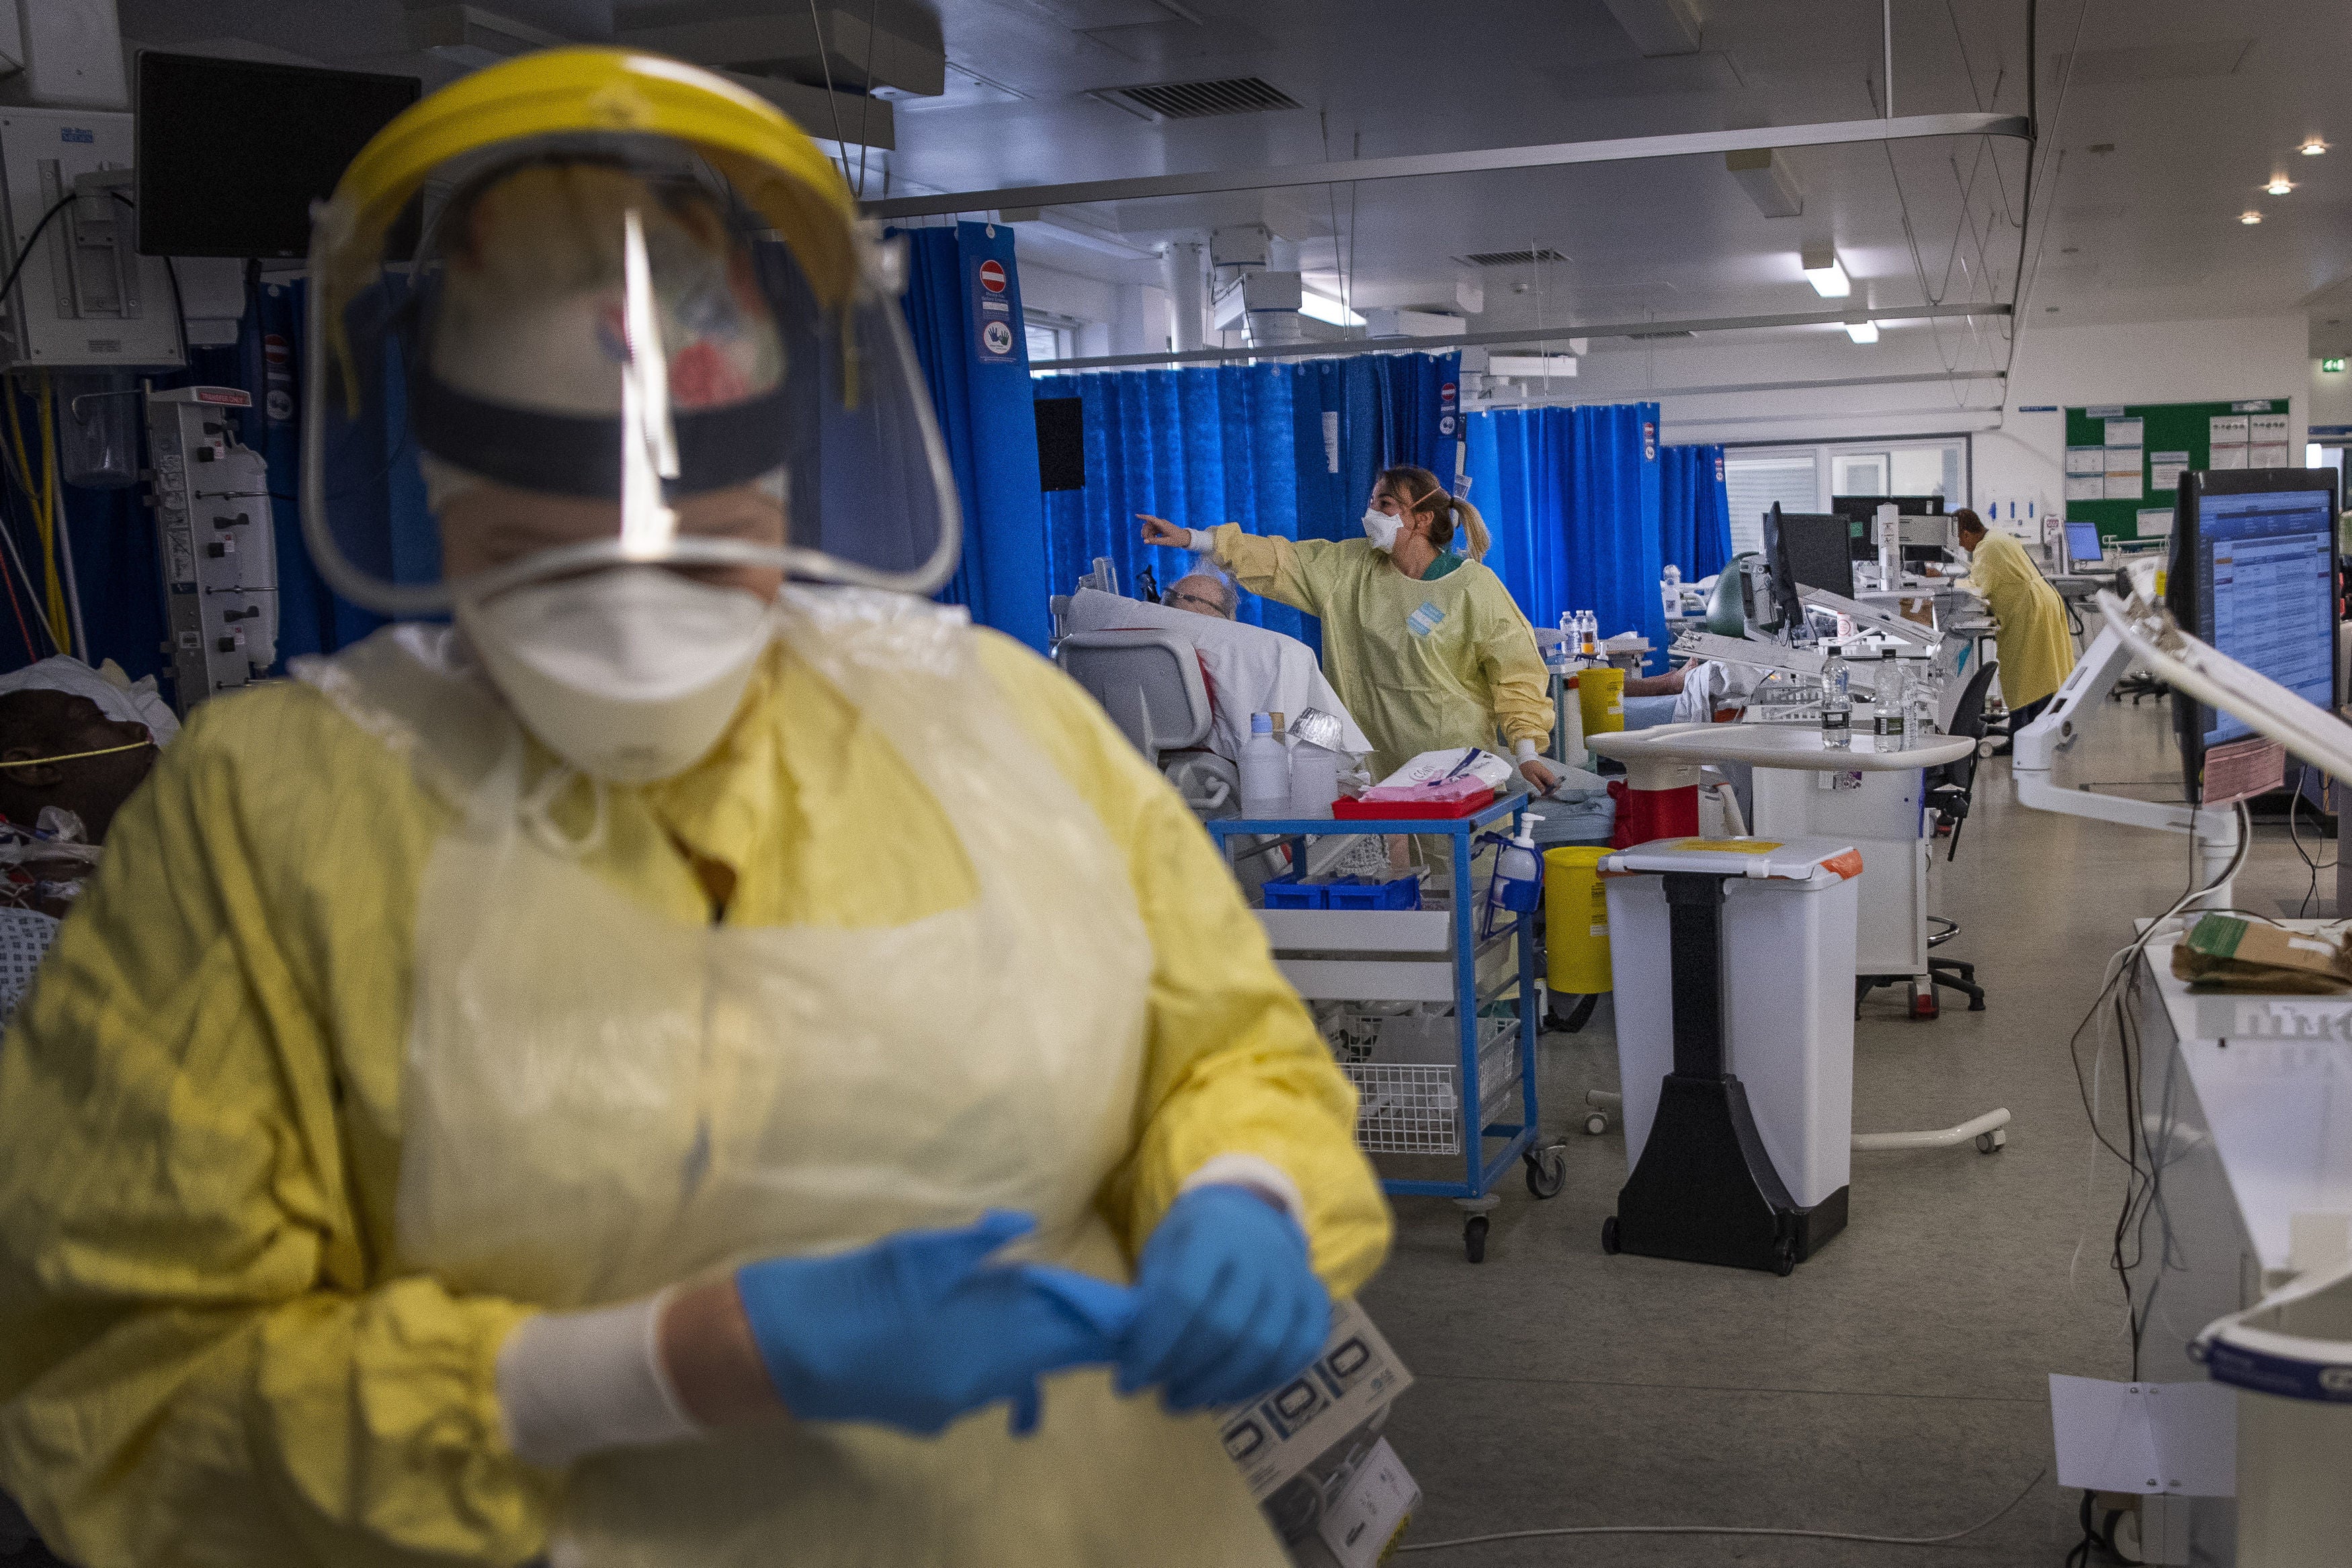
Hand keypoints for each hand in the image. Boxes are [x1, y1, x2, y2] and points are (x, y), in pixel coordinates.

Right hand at [730, 1211, 1116, 1435]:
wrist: (786, 1350)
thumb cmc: (853, 1288)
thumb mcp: (916, 1252)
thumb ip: (975, 1245)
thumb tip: (1024, 1228)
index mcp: (981, 1335)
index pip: (1062, 1328)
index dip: (1099, 1316)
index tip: (1133, 1308)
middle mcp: (976, 1380)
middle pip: (1049, 1357)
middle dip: (1080, 1336)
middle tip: (1115, 1319)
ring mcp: (953, 1405)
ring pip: (1018, 1376)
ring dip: (1038, 1349)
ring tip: (1059, 1324)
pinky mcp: (931, 1418)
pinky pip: (982, 1393)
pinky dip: (997, 1370)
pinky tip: (997, 1355)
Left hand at [1115, 1185, 1329, 1411]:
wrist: (1246, 1215)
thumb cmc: (1192, 1241)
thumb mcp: (1161, 1254)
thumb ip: (1149, 1301)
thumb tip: (1132, 1359)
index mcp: (1212, 1230)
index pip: (1184, 1295)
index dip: (1153, 1346)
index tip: (1128, 1381)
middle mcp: (1261, 1250)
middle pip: (1225, 1327)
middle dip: (1184, 1371)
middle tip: (1157, 1394)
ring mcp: (1295, 1276)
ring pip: (1264, 1347)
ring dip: (1218, 1386)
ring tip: (1184, 1399)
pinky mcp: (1315, 1300)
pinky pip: (1299, 1352)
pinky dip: (1261, 1382)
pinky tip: (1226, 1392)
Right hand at [1137, 513, 1191, 548]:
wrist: (1186, 538)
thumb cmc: (1177, 540)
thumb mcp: (1166, 542)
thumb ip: (1155, 541)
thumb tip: (1145, 542)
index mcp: (1162, 524)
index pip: (1151, 519)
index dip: (1143, 517)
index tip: (1136, 515)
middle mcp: (1161, 523)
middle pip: (1148, 525)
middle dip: (1145, 531)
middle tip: (1145, 540)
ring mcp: (1161, 525)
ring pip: (1150, 528)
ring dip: (1148, 534)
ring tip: (1150, 541)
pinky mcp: (1162, 528)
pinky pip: (1153, 530)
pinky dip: (1151, 534)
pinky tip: (1152, 539)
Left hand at [1520, 759, 1559, 792]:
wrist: (1525, 760)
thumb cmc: (1528, 767)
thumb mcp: (1531, 778)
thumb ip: (1538, 785)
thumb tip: (1544, 792)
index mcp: (1547, 775)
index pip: (1555, 785)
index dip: (1552, 791)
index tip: (1545, 794)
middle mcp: (1549, 775)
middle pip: (1556, 785)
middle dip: (1551, 791)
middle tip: (1544, 794)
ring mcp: (1547, 775)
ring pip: (1552, 785)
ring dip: (1548, 789)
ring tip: (1541, 792)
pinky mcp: (1545, 776)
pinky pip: (1548, 783)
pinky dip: (1546, 786)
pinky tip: (1540, 788)